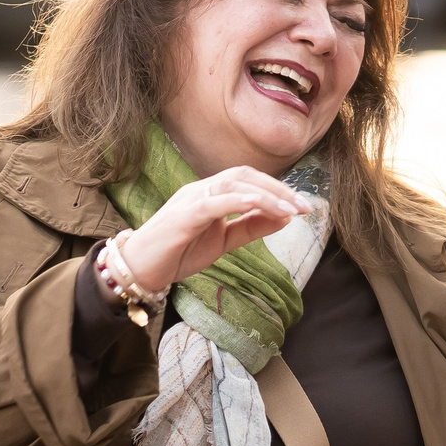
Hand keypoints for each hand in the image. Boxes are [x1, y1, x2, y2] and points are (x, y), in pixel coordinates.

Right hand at [116, 166, 315, 295]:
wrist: (141, 270)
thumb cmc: (177, 253)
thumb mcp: (223, 241)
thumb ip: (250, 228)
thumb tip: (284, 218)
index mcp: (210, 194)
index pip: (249, 180)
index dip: (278, 189)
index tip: (302, 207)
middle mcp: (201, 190)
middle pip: (244, 175)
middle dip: (278, 189)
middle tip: (304, 207)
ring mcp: (191, 199)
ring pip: (233, 185)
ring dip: (265, 195)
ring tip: (290, 210)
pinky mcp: (183, 216)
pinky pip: (214, 202)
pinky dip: (238, 201)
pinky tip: (258, 205)